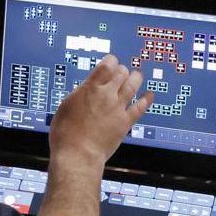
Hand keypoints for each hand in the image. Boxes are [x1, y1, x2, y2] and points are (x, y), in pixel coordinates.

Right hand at [48, 54, 153, 168]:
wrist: (77, 154)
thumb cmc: (65, 134)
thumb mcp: (67, 106)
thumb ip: (80, 94)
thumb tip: (87, 90)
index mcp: (90, 89)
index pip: (107, 66)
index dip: (111, 60)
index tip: (111, 61)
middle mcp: (106, 95)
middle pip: (121, 74)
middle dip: (122, 70)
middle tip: (121, 71)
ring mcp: (117, 108)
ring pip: (132, 86)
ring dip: (136, 78)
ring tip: (137, 75)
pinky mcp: (125, 123)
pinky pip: (140, 107)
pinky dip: (146, 100)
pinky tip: (150, 95)